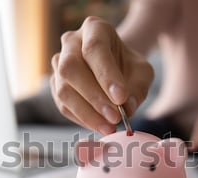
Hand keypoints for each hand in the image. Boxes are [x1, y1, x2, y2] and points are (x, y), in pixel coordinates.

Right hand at [50, 16, 153, 134]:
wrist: (115, 69)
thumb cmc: (128, 67)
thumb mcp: (142, 72)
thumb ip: (138, 87)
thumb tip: (128, 108)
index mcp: (94, 29)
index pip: (95, 48)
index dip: (106, 75)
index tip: (121, 98)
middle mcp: (71, 43)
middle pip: (71, 68)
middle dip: (94, 97)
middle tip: (115, 117)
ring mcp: (58, 64)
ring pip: (63, 90)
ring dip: (87, 113)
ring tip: (109, 127)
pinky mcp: (55, 86)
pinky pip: (63, 106)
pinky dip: (82, 120)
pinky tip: (99, 126)